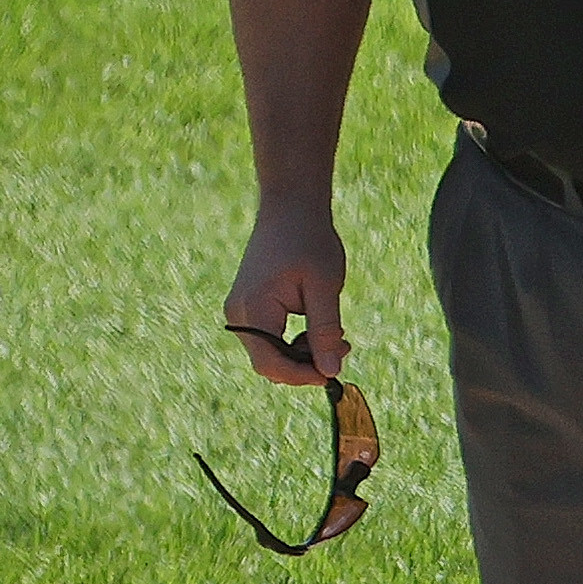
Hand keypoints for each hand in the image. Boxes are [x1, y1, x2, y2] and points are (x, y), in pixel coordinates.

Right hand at [223, 202, 347, 383]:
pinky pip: (269, 337)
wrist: (291, 208)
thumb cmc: (309, 241)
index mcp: (254, 309)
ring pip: (270, 352)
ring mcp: (241, 310)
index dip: (302, 376)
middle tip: (344, 345)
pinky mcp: (249, 306)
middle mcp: (239, 314)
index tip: (334, 372)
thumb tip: (330, 370)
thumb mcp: (324, 287)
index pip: (271, 364)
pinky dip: (294, 338)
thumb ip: (325, 330)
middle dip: (306, 363)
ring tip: (336, 333)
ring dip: (302, 352)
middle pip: (269, 362)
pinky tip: (318, 323)